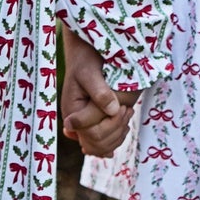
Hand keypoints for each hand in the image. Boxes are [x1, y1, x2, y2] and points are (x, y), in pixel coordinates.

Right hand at [60, 25, 136, 158]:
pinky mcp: (93, 122)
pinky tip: (124, 124)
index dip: (111, 125)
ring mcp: (85, 124)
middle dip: (116, 130)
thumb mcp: (90, 72)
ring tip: (127, 112)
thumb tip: (112, 110)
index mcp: (72, 112)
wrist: (85, 51)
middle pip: (98, 144)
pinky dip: (116, 137)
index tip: (123, 106)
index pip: (92, 135)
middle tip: (128, 109)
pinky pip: (104, 142)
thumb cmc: (85, 59)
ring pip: (102, 147)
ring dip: (118, 135)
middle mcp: (76, 122)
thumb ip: (100, 92)